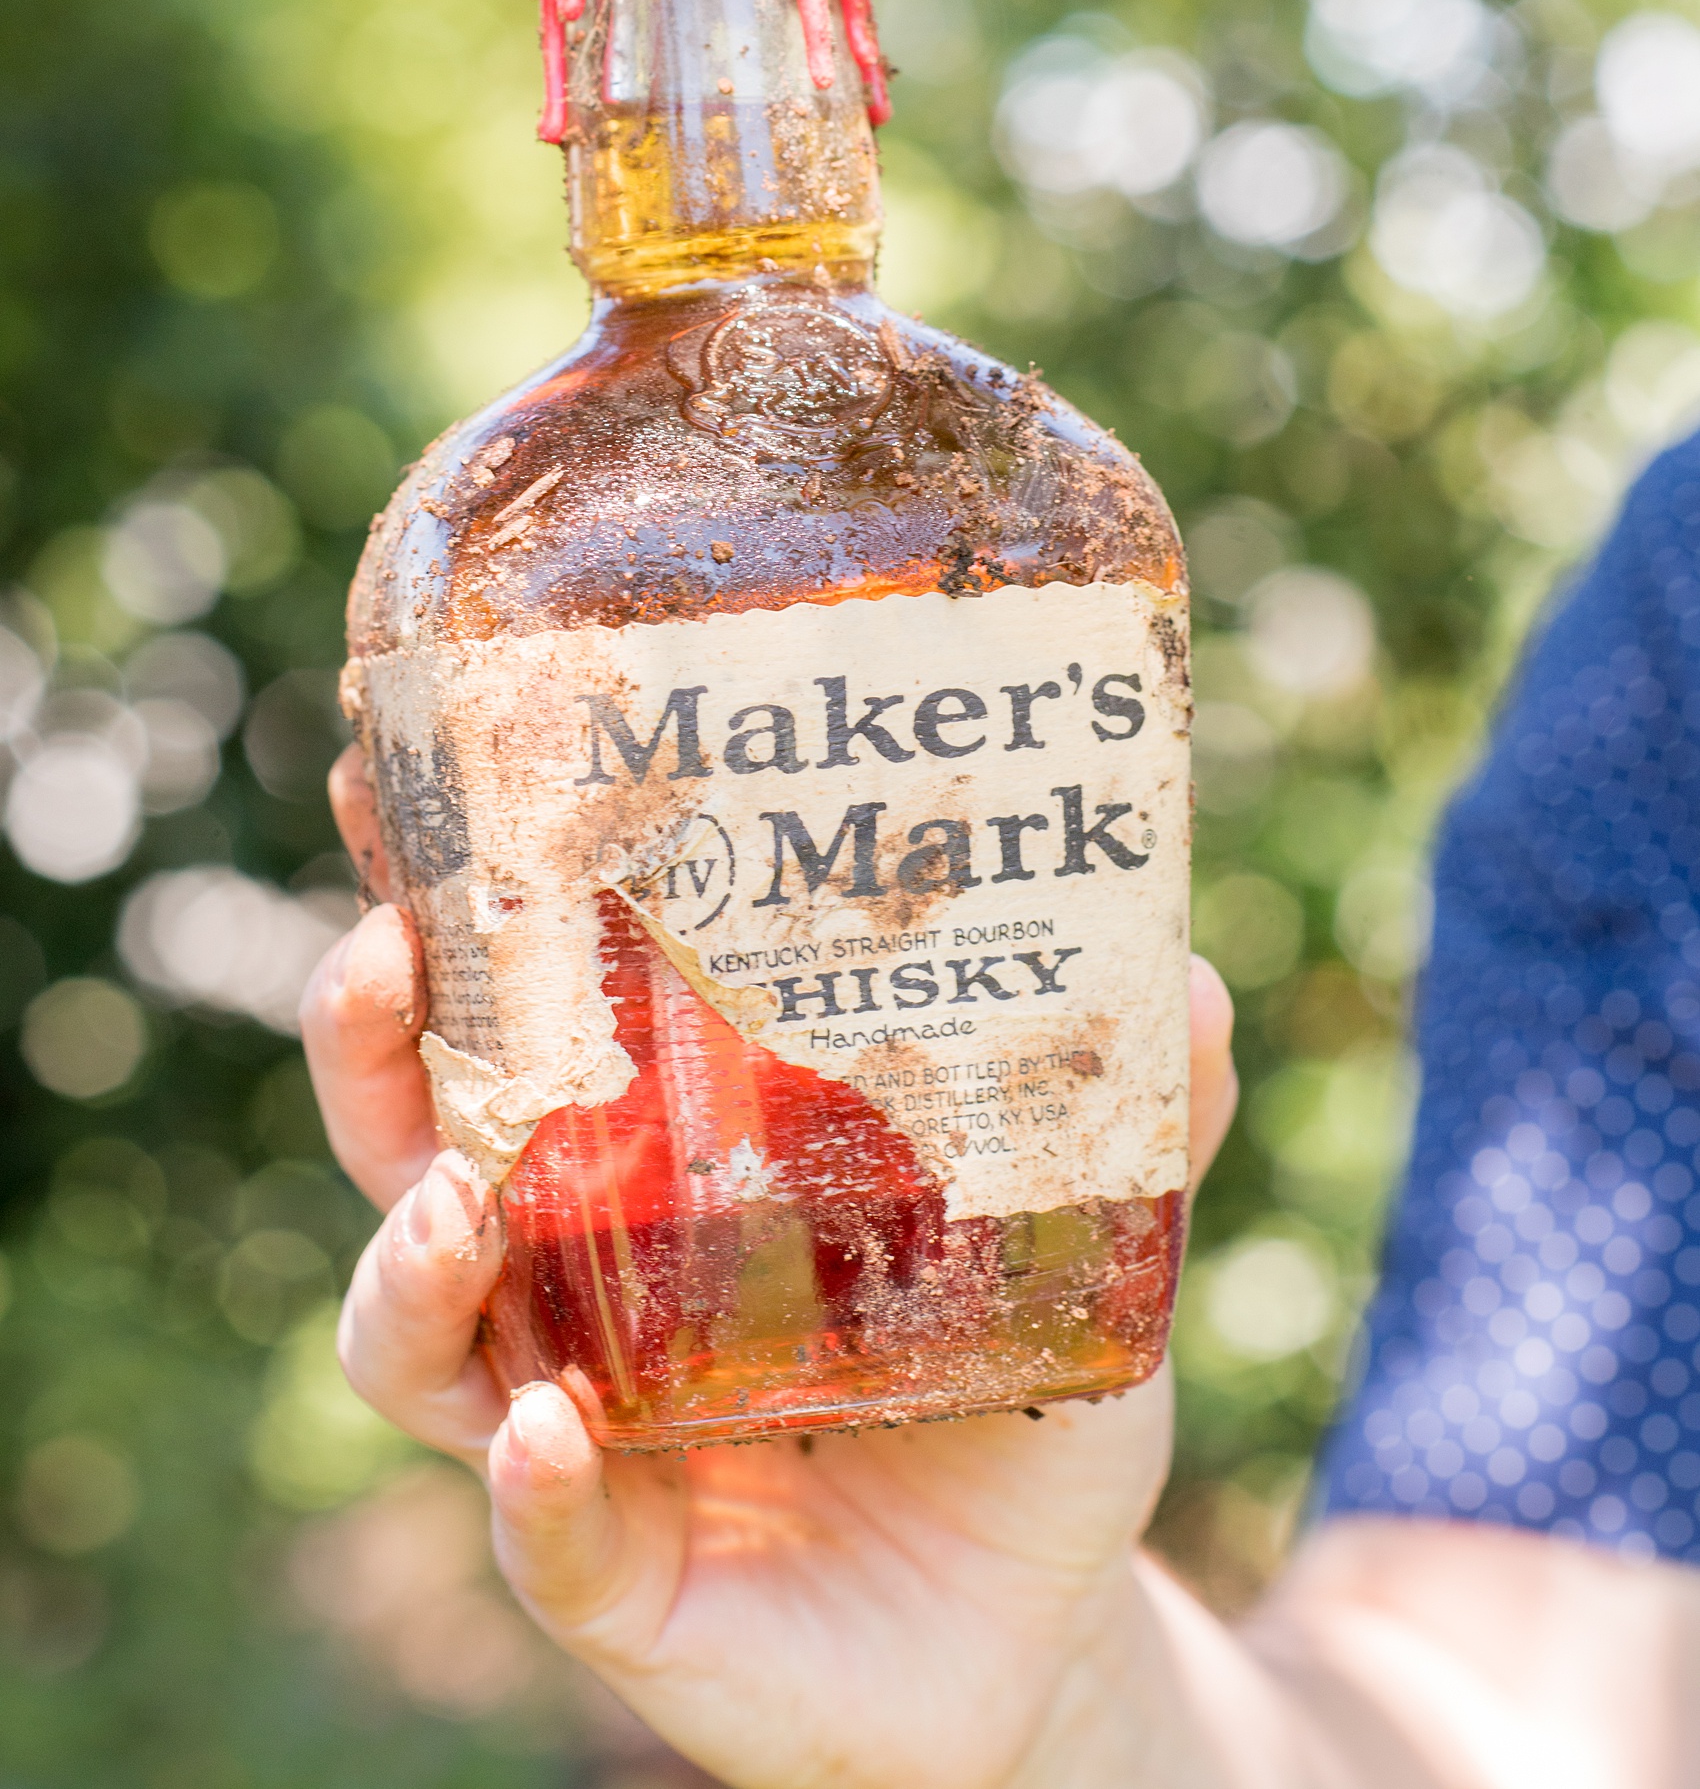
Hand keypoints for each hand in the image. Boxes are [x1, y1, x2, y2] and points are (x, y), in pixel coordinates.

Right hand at [304, 746, 1237, 1788]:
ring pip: (410, 1337)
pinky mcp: (605, 1573)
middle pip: (404, 1141)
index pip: (510, 1012)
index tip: (395, 784)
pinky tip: (554, 1434)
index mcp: (648, 1155)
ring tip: (459, 1209)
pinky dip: (531, 1486)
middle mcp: (572, 1274)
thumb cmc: (1010, 1393)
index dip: (435, 905)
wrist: (1036, 1624)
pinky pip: (534, 1530)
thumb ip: (1131, 1114)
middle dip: (365, 1043)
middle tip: (385, 954)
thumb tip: (1185, 972)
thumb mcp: (1080, 1237)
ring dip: (407, 1265)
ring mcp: (568, 1422)